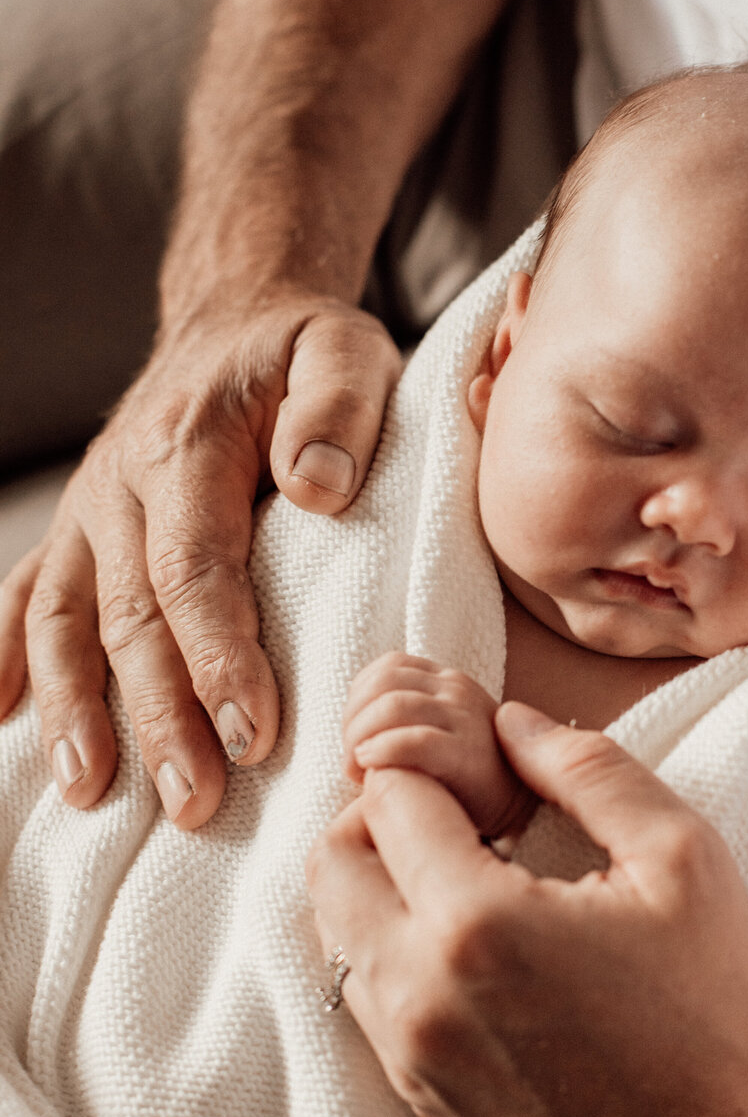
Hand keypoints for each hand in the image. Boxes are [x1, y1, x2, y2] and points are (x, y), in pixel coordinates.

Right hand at [0, 292, 401, 828]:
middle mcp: (122, 484)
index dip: (219, 656)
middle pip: (130, 616)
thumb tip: (321, 489)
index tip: (254, 732)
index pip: (197, 569)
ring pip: (65, 621)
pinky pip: (27, 595)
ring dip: (73, 710)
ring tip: (90, 791)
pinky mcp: (79, 530)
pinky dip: (7, 657)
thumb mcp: (344, 350)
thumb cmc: (300, 349)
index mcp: (187, 448)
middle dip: (158, 715)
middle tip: (196, 798)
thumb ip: (339, 411)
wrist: (233, 318)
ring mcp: (90, 511)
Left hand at [307, 701, 747, 1116]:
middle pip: (332, 861)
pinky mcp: (414, 1093)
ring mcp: (408, 1051)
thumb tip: (511, 720)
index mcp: (478, 920)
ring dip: (380, 883)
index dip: (430, 761)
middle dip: (382, 817)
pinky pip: (362, 993)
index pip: (390, 796)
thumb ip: (587, 768)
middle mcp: (418, 990)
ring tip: (469, 877)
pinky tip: (473, 947)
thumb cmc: (712, 1007)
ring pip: (333, 930)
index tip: (483, 770)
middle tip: (464, 816)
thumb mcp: (681, 855)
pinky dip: (390, 948)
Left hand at [342, 653, 532, 839]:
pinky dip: (382, 751)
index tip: (355, 740)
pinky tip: (370, 768)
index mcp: (446, 681)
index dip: (358, 700)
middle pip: (382, 684)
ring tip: (359, 771)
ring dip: (360, 738)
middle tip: (352, 762)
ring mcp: (465, 719)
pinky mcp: (468, 754)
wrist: (522, 812)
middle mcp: (457, 691)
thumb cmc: (464, 780)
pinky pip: (414, 741)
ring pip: (392, 707)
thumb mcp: (434, 736)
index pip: (386, 668)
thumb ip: (399, 723)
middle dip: (353, 721)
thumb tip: (349, 738)